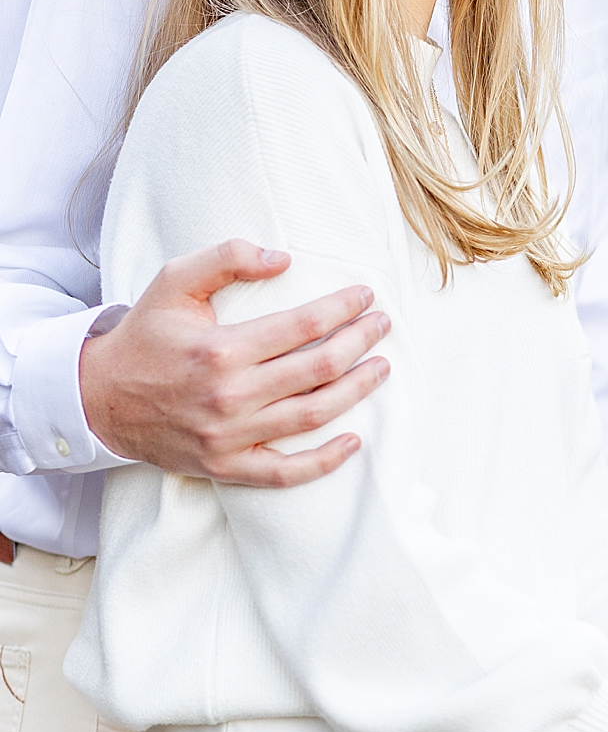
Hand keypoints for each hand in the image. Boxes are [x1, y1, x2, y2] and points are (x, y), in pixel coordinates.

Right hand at [79, 240, 390, 485]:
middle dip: (361, 343)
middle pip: (319, 370)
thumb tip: (282, 258)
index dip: (344, 308)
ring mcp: (230, 437)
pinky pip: (285, 473)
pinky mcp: (225, 466)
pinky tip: (354, 441)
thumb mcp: (175, 280)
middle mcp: (230, 396)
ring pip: (313, 417)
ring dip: (357, 391)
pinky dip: (325, 462)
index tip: (366, 296)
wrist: (101, 397)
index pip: (305, 326)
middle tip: (382, 326)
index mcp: (222, 349)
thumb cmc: (146, 334)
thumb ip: (227, 258)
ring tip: (380, 367)